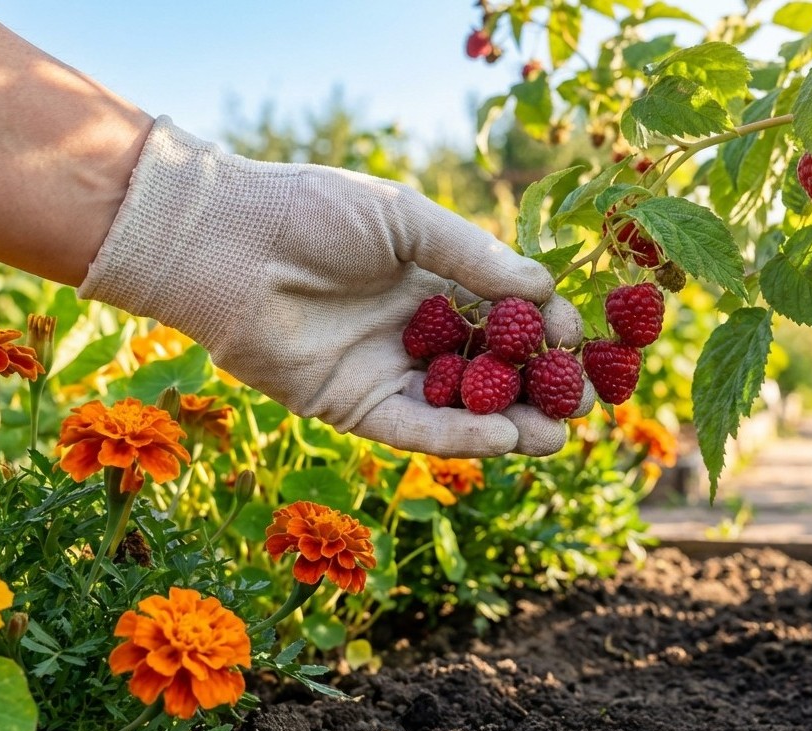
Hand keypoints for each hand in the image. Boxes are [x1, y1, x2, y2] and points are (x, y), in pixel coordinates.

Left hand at [80, 117, 588, 456]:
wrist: (226, 243)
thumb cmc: (313, 212)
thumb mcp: (407, 222)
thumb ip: (475, 258)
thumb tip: (546, 289)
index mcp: (431, 280)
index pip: (504, 313)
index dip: (544, 328)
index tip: (580, 340)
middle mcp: (414, 331)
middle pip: (491, 369)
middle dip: (539, 387)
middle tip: (585, 403)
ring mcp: (385, 371)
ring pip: (461, 407)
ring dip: (510, 423)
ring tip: (557, 435)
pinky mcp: (352, 407)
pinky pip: (416, 428)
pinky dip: (459, 436)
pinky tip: (503, 437)